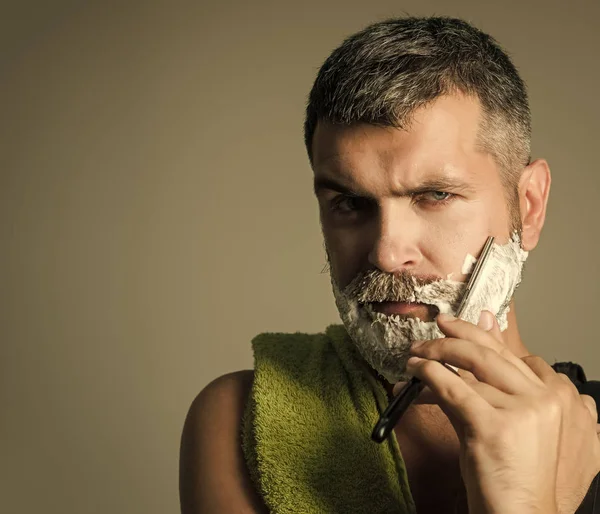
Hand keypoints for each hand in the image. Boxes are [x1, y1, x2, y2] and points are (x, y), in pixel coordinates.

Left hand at [400, 311, 599, 513]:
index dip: (483, 337)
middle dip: (458, 335)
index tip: (461, 330)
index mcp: (560, 398)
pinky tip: (416, 370)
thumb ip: (501, 385)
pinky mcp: (494, 426)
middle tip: (438, 326)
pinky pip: (454, 388)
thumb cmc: (520, 476)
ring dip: (436, 356)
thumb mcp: (520, 425)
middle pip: (494, 353)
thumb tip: (478, 342)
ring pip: (471, 367)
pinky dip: (430, 374)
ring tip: (417, 355)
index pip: (515, 355)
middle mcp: (548, 400)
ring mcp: (523, 411)